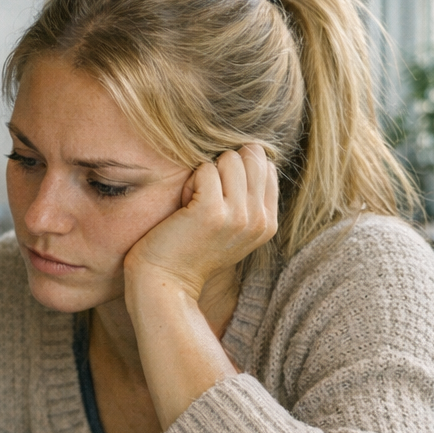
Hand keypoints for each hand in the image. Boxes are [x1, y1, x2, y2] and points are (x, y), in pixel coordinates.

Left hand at [123, 144, 277, 300]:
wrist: (165, 282)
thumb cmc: (189, 250)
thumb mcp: (231, 228)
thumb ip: (247, 198)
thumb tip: (252, 150)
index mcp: (268, 224)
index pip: (266, 167)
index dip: (238, 173)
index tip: (218, 200)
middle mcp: (258, 220)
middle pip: (251, 157)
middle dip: (223, 169)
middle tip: (204, 199)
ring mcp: (238, 216)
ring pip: (230, 159)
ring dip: (205, 174)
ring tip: (193, 204)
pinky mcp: (211, 211)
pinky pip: (205, 169)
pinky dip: (189, 182)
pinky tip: (183, 206)